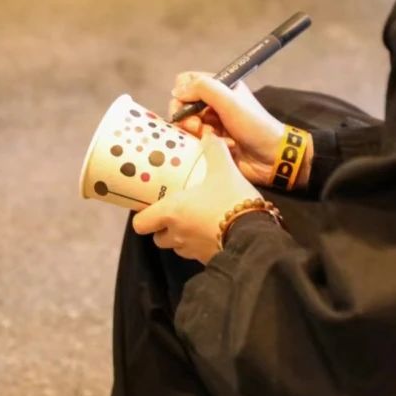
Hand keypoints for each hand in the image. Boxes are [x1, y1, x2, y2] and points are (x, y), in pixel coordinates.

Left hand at [132, 133, 263, 263]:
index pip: (140, 223)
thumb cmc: (230, 200)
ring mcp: (191, 251)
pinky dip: (199, 244)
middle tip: (175, 212)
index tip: (151, 206)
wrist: (254, 235)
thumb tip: (208, 135)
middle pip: (158, 236)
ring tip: (196, 221)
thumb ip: (214, 150)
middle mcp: (176, 234)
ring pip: (176, 246)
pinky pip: (195, 253)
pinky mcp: (206, 260)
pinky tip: (213, 231)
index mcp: (171, 212)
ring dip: (181, 236)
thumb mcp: (224, 169)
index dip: (143, 216)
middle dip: (163, 227)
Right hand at [169, 72, 285, 187]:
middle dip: (187, 116)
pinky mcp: (211, 142)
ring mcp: (211, 124)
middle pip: (182, 105)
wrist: (271, 156)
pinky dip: (205, 143)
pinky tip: (221, 146)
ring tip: (211, 137)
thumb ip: (203, 88)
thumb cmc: (253, 124)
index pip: (187, 81)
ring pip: (187, 125)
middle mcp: (212, 104)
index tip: (186, 104)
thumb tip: (176, 92)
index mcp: (219, 87)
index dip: (182, 92)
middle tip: (197, 125)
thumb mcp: (229, 100)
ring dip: (197, 132)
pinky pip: (195, 141)